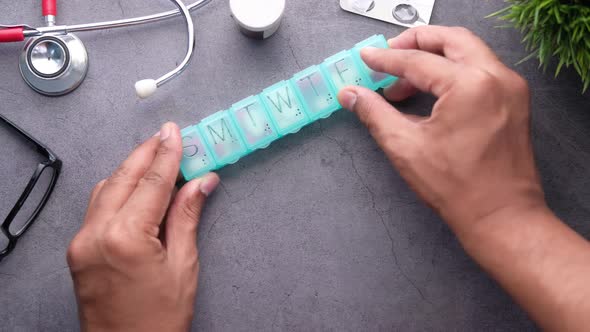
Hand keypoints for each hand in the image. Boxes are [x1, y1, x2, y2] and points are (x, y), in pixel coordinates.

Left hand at [67, 122, 219, 331]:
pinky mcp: (78, 251)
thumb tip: (201, 183)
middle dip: (146, 153)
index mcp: (125, 238)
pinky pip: (96, 207)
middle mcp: (96, 235)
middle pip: (124, 177)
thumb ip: (187, 216)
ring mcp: (82, 243)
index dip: (167, 154)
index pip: (152, 182)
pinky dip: (117, 189)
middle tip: (167, 136)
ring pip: (106, 188)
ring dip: (131, 169)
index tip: (176, 134)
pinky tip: (135, 186)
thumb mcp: (183, 266)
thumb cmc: (158, 321)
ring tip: (156, 158)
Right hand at [339, 26, 589, 330]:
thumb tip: (351, 94)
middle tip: (387, 55)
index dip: (386, 59)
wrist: (501, 216)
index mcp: (470, 85)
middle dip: (415, 43)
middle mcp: (496, 77)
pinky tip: (429, 93)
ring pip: (467, 51)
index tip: (366, 58)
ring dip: (434, 58)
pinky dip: (453, 72)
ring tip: (402, 83)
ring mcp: (510, 88)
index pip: (418, 60)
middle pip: (450, 40)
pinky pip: (480, 70)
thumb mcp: (405, 147)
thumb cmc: (458, 188)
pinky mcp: (514, 100)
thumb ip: (374, 113)